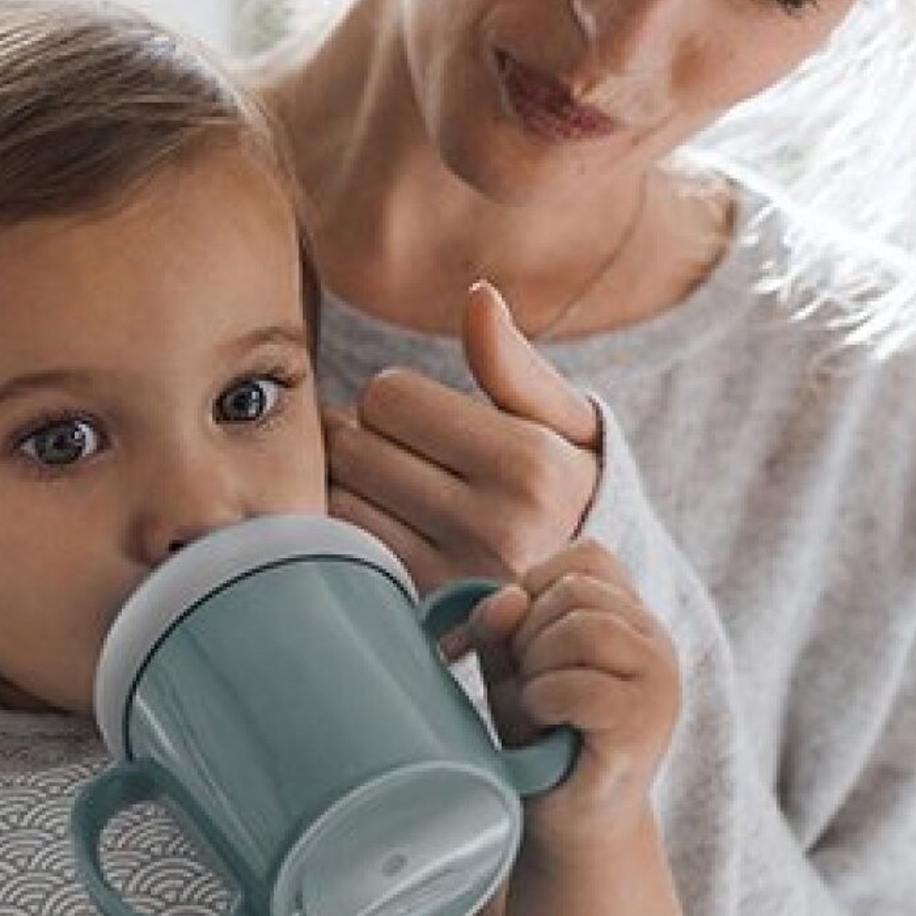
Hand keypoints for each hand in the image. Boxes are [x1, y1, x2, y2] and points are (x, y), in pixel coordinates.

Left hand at [326, 280, 601, 590]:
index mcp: (528, 462)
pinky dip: (345, 539)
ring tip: (393, 500)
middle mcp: (495, 528)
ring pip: (335, 502)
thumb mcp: (563, 422)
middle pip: (352, 446)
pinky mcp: (419, 620)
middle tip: (402, 459)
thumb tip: (478, 295)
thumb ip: (512, 362)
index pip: (388, 395)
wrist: (580, 599)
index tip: (426, 422)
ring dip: (349, 492)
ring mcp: (453, 583)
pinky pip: (340, 555)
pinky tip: (382, 539)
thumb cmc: (565, 488)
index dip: (397, 399)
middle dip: (366, 440)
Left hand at [449, 539, 680, 843]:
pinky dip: (545, 702)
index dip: (535, 588)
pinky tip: (548, 727)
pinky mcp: (647, 724)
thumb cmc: (542, 741)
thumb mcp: (511, 667)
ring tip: (540, 708)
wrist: (571, 827)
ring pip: (582, 628)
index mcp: (630, 616)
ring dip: (537, 669)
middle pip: (576, 590)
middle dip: (528, 636)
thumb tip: (505, 599)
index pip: (586, 556)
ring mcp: (659, 681)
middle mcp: (656, 640)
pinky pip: (581, 686)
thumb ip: (501, 624)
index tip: (521, 642)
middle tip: (531, 687)